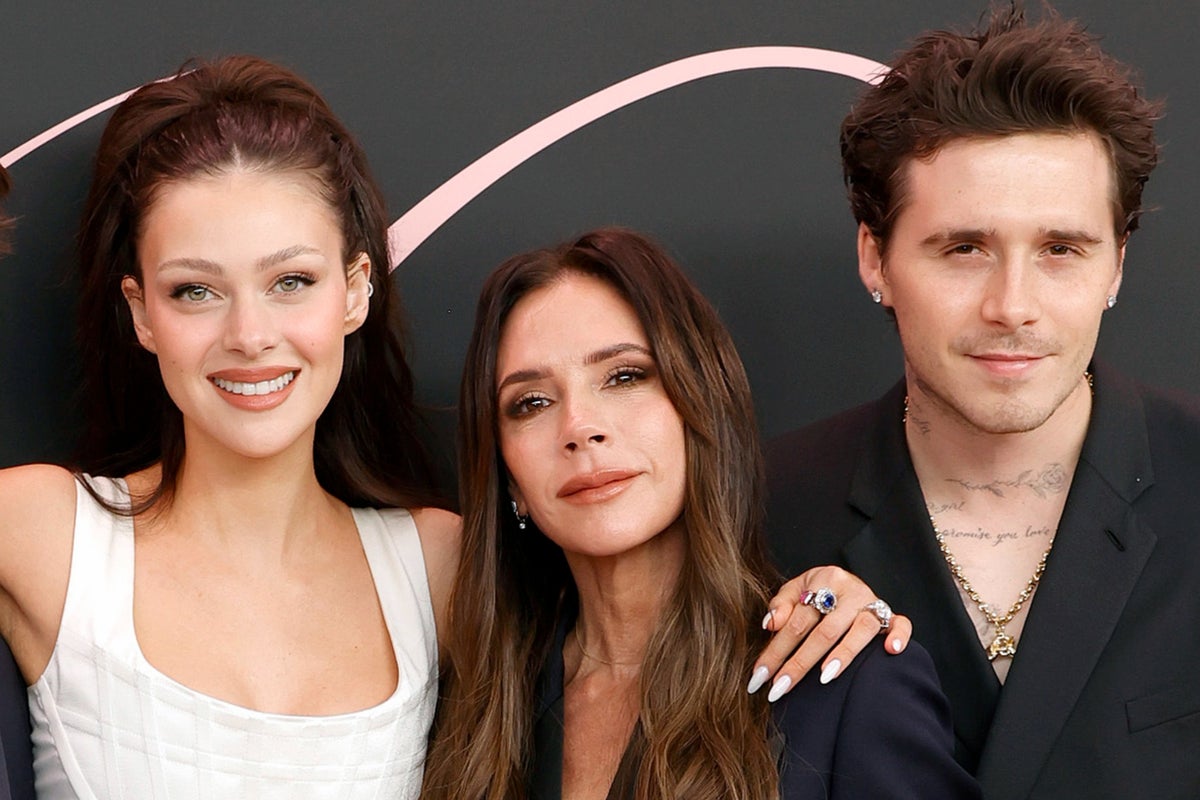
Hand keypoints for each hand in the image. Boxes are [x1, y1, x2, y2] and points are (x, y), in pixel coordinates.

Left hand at [746, 565, 911, 701]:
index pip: (795, 621)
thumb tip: (770, 625)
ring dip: (843, 654)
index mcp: (824, 580)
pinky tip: (890, 650)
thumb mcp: (797, 588)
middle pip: (823, 631)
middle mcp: (850, 591)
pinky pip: (901, 624)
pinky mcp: (892, 615)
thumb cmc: (819, 590)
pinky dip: (899, 635)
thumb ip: (782, 604)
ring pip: (860, 630)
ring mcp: (873, 603)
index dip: (775, 650)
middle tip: (779, 688)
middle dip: (798, 663)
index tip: (759, 676)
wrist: (847, 581)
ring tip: (824, 678)